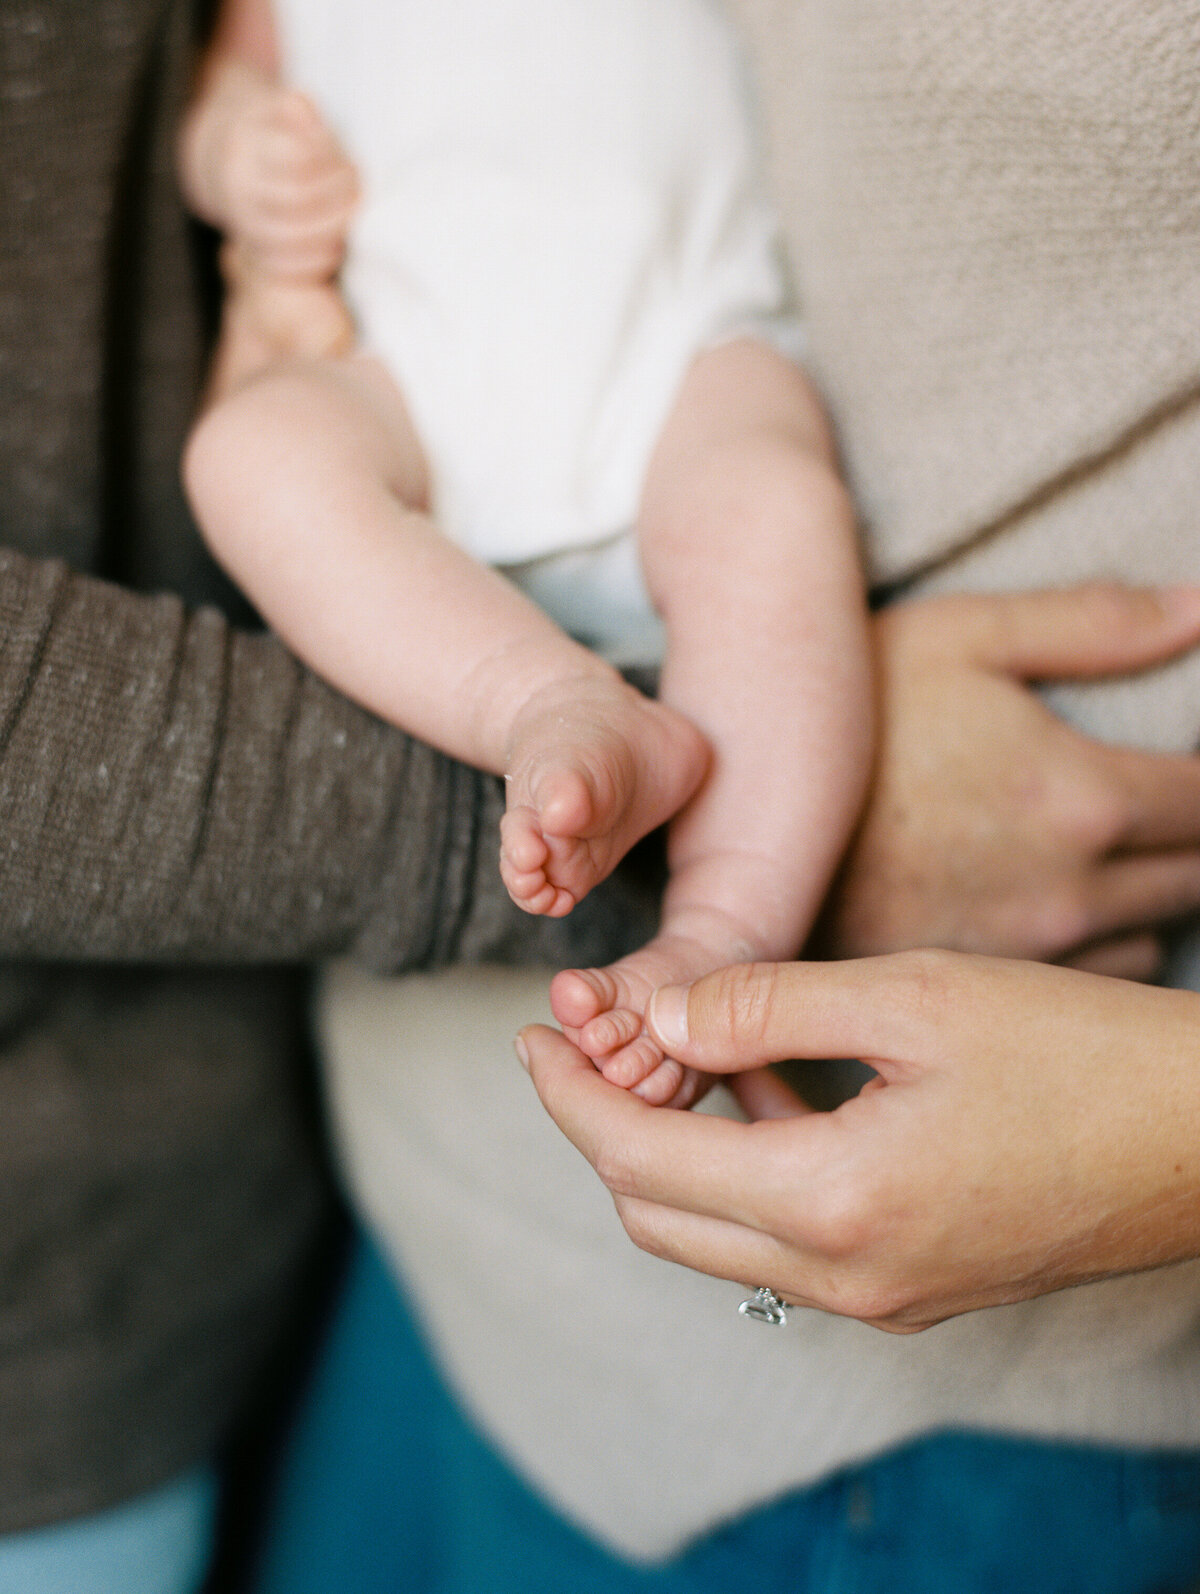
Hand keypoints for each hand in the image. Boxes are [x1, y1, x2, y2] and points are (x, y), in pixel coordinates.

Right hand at [184, 64, 357, 279]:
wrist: (227, 163)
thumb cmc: (269, 133)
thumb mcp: (276, 109)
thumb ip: (295, 109)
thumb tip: (303, 107)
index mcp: (244, 147)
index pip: (296, 160)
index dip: (330, 164)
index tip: (351, 164)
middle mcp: (238, 188)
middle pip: (297, 199)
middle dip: (337, 196)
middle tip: (359, 189)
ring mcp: (243, 223)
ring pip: (290, 236)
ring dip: (331, 228)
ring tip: (351, 215)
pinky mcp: (254, 254)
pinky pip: (284, 267)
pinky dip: (316, 260)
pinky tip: (337, 248)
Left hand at [519, 952, 1199, 1330]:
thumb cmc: (1076, 1052)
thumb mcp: (911, 998)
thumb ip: (767, 1008)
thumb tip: (656, 1016)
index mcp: (833, 1203)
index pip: (639, 1163)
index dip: (568, 1096)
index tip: (533, 1033)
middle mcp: (846, 1275)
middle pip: (660, 1216)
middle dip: (600, 1128)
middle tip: (579, 1043)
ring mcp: (884, 1294)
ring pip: (719, 1235)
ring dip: (671, 1151)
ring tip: (670, 1053)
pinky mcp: (916, 1284)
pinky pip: (786, 1239)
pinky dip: (743, 1171)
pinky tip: (763, 1091)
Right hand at [820, 584, 1199, 978]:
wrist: (738, 803)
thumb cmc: (851, 707)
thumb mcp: (963, 635)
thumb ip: (1094, 623)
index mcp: (1080, 797)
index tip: (1193, 760)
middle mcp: (1066, 890)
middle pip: (1195, 878)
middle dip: (1195, 839)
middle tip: (1167, 806)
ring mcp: (1018, 951)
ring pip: (1146, 941)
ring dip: (1151, 900)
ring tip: (1113, 859)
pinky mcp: (971, 984)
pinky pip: (1076, 979)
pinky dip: (1092, 948)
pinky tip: (1059, 909)